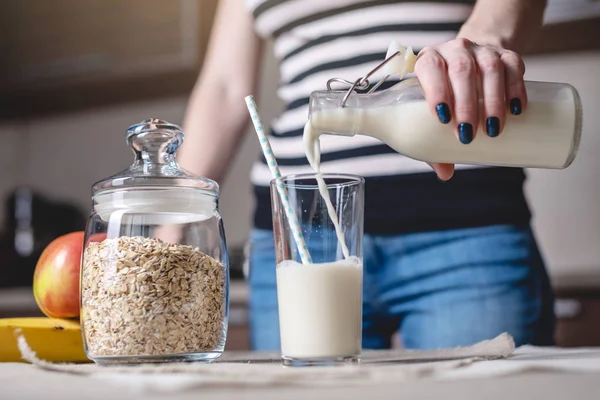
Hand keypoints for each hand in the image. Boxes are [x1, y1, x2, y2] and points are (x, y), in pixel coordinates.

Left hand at [414, 38, 526, 180]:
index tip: (443, 118)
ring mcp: (482, 50)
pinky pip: (514, 66)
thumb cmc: (446, 95)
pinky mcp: (506, 54)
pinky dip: (516, 88)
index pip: (429, 68)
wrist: (473, 64)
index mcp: (429, 61)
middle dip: (466, 104)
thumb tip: (445, 174)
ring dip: (492, 100)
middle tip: (469, 134)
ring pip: (489, 68)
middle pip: (461, 70)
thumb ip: (434, 141)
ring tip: (493, 129)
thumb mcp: (435, 112)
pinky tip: (517, 109)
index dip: (436, 91)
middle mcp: (454, 50)